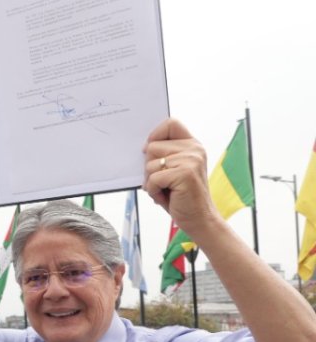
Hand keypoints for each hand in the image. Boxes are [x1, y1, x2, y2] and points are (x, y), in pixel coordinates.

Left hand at [143, 118, 217, 232]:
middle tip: (163, 181)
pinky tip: (166, 196)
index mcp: (192, 145)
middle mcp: (194, 149)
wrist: (199, 218)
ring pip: (150, 164)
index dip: (155, 135)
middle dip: (149, 167)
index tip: (151, 152)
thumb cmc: (181, 195)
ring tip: (166, 190)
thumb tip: (142, 146)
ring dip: (151, 182)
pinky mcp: (185, 174)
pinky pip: (153, 179)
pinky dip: (153, 191)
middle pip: (152, 146)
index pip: (170, 123)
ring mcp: (191, 160)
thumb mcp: (173, 170)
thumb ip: (163, 155)